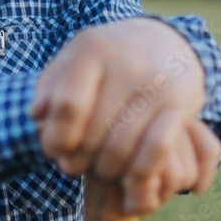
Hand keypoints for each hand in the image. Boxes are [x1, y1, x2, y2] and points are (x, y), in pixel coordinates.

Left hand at [31, 18, 215, 213]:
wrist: (164, 40)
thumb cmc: (107, 59)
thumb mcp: (74, 59)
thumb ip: (50, 85)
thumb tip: (39, 115)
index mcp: (94, 48)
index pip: (68, 105)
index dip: (56, 138)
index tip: (54, 151)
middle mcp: (127, 62)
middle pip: (93, 133)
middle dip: (78, 159)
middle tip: (75, 164)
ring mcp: (157, 83)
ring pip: (122, 148)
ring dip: (105, 170)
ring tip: (99, 167)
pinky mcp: (182, 103)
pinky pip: (157, 150)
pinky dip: (140, 174)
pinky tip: (129, 180)